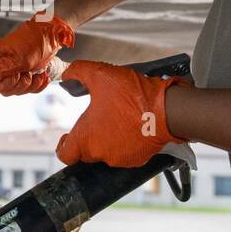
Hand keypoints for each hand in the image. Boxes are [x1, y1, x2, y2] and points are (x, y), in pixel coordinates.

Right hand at [0, 11, 74, 95]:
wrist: (50, 36)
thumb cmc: (34, 41)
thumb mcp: (16, 58)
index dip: (5, 84)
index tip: (15, 74)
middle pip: (5, 91)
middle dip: (20, 83)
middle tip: (26, 70)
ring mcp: (12, 72)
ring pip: (17, 91)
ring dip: (31, 83)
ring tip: (35, 70)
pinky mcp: (23, 75)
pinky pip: (28, 90)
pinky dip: (38, 84)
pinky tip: (40, 74)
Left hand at [55, 61, 191, 166]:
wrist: (167, 110)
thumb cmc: (133, 95)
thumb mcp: (100, 74)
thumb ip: (78, 72)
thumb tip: (67, 74)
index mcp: (87, 138)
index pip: (65, 155)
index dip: (63, 146)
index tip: (67, 137)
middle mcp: (101, 153)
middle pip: (86, 152)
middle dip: (89, 137)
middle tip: (97, 118)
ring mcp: (120, 159)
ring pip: (106, 152)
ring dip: (108, 139)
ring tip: (116, 118)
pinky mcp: (137, 160)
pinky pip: (124, 153)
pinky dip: (125, 143)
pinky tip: (130, 126)